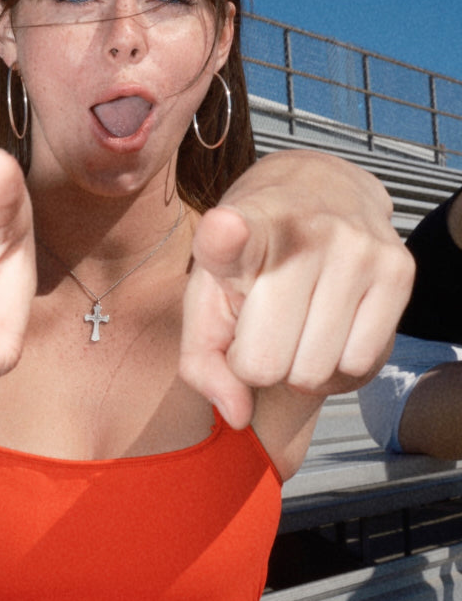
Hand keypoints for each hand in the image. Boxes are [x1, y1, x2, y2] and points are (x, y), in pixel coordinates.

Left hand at [180, 150, 414, 428]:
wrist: (319, 187)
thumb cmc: (252, 254)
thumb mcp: (207, 293)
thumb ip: (203, 360)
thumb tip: (238, 413)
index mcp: (241, 228)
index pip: (230, 237)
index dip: (225, 237)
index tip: (226, 227)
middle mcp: (302, 231)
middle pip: (266, 362)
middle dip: (259, 360)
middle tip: (263, 322)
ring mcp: (356, 247)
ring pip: (314, 372)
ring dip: (299, 364)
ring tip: (298, 319)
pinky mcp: (398, 268)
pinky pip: (360, 365)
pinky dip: (339, 365)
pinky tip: (330, 325)